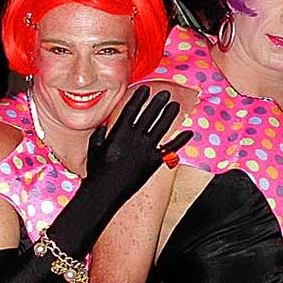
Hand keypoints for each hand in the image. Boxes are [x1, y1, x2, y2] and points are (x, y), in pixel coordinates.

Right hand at [83, 86, 192, 209]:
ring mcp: (145, 150)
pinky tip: (189, 132)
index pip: (131, 110)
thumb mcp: (93, 150)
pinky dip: (180, 141)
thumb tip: (103, 126)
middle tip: (166, 92)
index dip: (139, 98)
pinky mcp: (153, 163)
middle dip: (158, 102)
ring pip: (161, 128)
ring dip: (170, 115)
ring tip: (176, 105)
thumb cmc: (97, 172)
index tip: (145, 89)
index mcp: (118, 133)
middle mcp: (134, 139)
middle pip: (149, 115)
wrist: (104, 193)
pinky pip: (170, 150)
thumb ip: (99, 135)